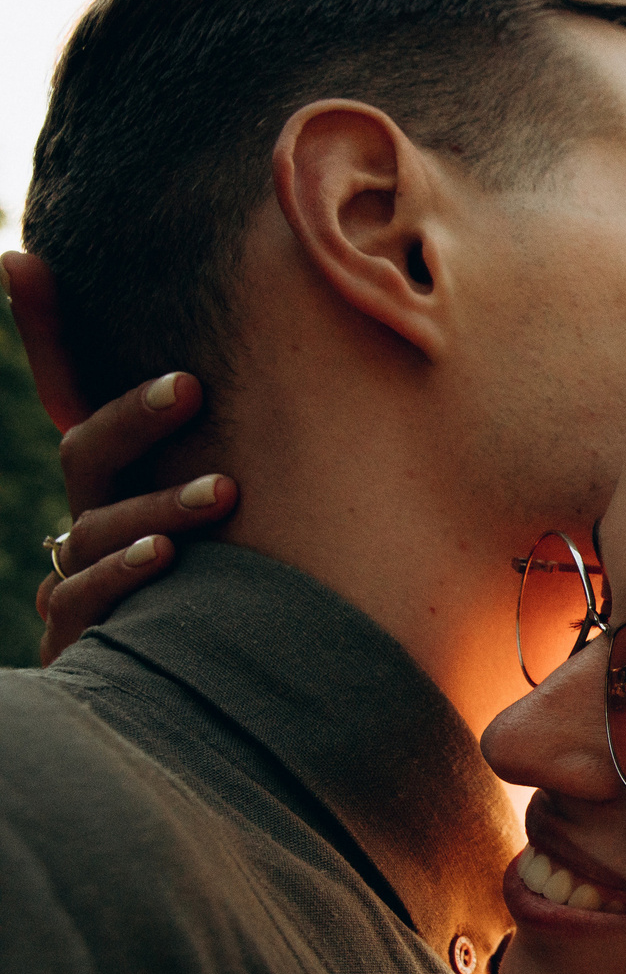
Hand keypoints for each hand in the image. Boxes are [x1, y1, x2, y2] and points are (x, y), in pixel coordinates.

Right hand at [5, 252, 237, 664]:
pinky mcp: (88, 636)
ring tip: (222, 492)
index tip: (51, 274)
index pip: (76, 399)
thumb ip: (227, 450)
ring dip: (158, 504)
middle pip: (89, 454)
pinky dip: (125, 574)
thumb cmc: (215, 591)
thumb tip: (192, 335)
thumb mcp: (221, 513)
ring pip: (98, 528)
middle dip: (134, 417)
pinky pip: (89, 598)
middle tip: (191, 384)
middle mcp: (93, 522)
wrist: (187, 699)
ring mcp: (85, 577)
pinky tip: (168, 559)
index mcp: (116, 486)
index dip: (50, 334)